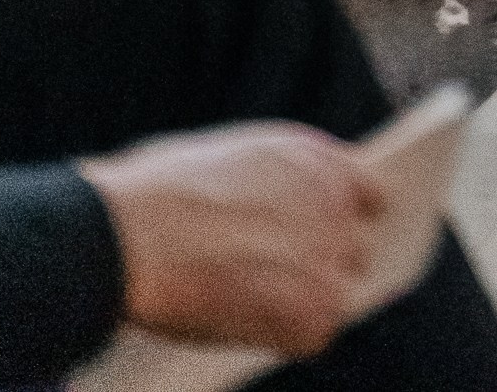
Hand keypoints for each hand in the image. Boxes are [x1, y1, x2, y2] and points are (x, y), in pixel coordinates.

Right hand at [81, 123, 383, 356]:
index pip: (366, 197)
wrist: (130, 234)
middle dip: (318, 265)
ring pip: (333, 294)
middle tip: (266, 279)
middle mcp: (337, 204)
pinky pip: (312, 334)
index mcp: (320, 161)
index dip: (339, 221)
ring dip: (299, 304)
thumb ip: (280, 183)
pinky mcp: (315, 310)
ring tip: (239, 299)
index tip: (317, 241)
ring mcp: (331, 257)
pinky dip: (280, 337)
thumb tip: (287, 212)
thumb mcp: (236, 160)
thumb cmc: (159, 194)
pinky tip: (235, 320)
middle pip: (352, 249)